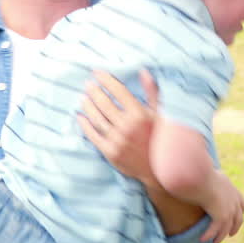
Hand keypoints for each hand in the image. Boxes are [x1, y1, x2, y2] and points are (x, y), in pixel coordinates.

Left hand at [79, 69, 159, 186]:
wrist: (161, 170)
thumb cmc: (163, 140)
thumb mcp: (162, 115)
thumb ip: (152, 93)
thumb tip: (143, 72)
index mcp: (140, 115)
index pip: (119, 91)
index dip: (107, 80)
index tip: (98, 73)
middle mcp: (127, 126)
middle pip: (104, 103)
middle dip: (94, 91)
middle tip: (88, 84)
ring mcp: (117, 140)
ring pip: (97, 118)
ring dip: (88, 106)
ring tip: (82, 98)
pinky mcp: (111, 153)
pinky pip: (94, 136)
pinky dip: (85, 125)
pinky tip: (80, 117)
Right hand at [199, 171, 243, 242]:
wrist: (199, 175)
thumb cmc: (199, 172)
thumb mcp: (209, 172)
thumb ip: (209, 177)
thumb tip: (201, 173)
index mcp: (233, 190)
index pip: (241, 203)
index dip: (239, 212)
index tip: (236, 217)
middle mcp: (234, 201)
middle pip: (238, 219)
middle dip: (234, 227)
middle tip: (230, 234)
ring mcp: (229, 210)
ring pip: (227, 228)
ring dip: (221, 236)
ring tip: (215, 242)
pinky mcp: (221, 216)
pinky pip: (215, 230)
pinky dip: (209, 235)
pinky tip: (203, 240)